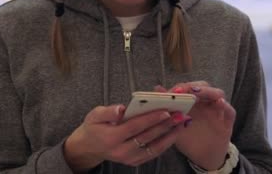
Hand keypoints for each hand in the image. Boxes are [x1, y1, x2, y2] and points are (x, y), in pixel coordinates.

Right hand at [64, 104, 186, 170]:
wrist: (89, 147)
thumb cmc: (94, 127)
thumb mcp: (94, 115)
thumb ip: (108, 112)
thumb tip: (121, 109)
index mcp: (111, 137)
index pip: (135, 127)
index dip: (150, 119)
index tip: (165, 110)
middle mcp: (122, 151)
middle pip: (148, 136)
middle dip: (165, 125)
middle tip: (180, 114)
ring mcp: (129, 158)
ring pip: (154, 147)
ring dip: (170, 135)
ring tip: (182, 123)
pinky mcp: (135, 161)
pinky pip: (154, 152)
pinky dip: (166, 143)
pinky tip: (174, 133)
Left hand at [156, 82, 235, 169]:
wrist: (203, 156)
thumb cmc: (187, 137)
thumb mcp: (174, 124)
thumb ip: (167, 108)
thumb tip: (156, 89)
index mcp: (192, 101)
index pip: (188, 88)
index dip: (182, 87)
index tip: (174, 91)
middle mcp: (205, 102)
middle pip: (204, 86)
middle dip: (194, 87)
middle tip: (186, 90)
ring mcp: (217, 110)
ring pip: (218, 94)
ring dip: (208, 92)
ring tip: (198, 93)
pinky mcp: (227, 121)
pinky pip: (229, 111)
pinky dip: (224, 106)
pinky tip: (219, 103)